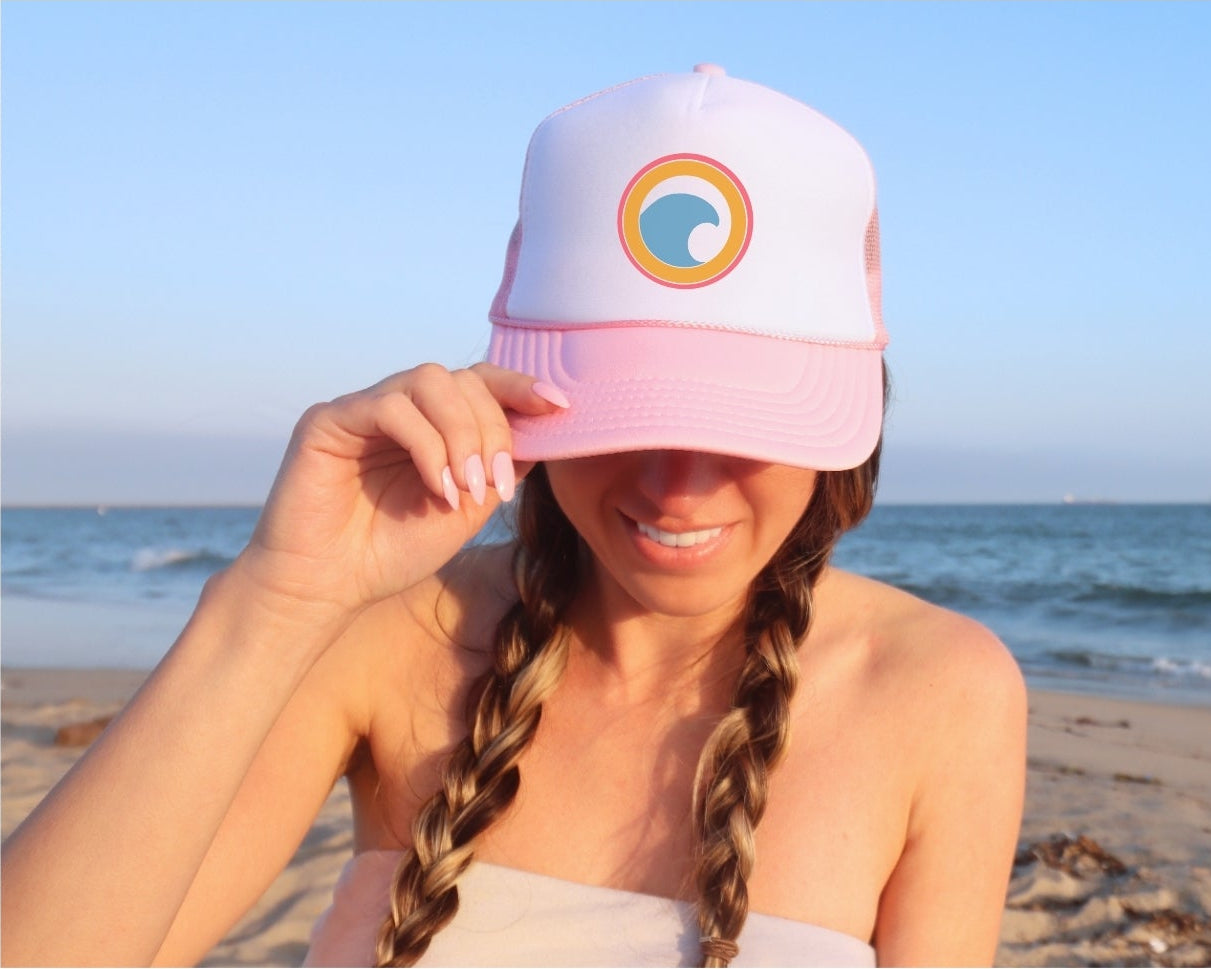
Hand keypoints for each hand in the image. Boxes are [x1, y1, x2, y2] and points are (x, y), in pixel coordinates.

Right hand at [231, 362, 562, 628]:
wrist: (329, 588)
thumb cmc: (391, 551)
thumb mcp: (467, 508)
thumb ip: (499, 466)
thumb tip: (543, 428)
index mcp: (432, 424)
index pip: (480, 382)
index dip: (519, 387)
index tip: (558, 406)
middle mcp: (399, 407)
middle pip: (462, 379)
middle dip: (492, 428)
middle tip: (493, 483)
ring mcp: (364, 408)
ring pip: (429, 381)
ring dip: (461, 434)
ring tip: (465, 488)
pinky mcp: (329, 419)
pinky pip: (390, 407)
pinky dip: (426, 445)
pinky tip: (437, 487)